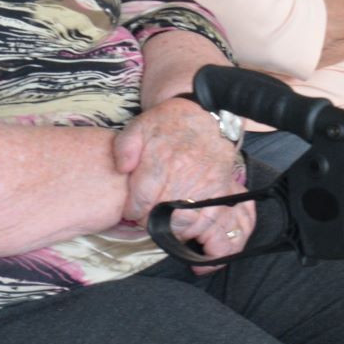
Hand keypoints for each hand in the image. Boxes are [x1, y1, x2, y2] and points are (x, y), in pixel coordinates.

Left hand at [114, 98, 248, 258]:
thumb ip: (123, 148)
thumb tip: (122, 170)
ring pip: (185, 222)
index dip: (133, 211)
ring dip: (172, 228)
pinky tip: (187, 227)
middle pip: (162, 214)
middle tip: (147, 216)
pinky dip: (197, 230)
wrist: (204, 114)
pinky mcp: (222, 189)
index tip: (132, 210)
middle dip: (150, 221)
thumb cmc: (167, 123)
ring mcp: (206, 183)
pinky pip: (210, 219)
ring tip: (165, 222)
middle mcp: (184, 174)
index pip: (141, 201)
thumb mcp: (138, 127)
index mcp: (161, 160)